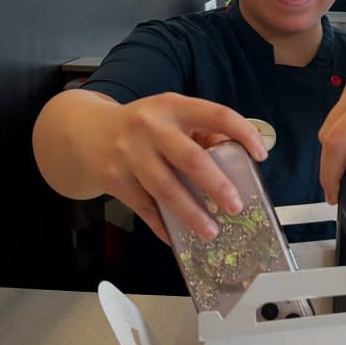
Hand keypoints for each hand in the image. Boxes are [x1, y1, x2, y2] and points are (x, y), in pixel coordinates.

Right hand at [88, 93, 267, 243]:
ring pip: (165, 189)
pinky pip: (145, 208)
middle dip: (217, 185)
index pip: (216, 114)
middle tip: (235, 206)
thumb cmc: (141, 127)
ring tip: (212, 231)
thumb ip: (203, 132)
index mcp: (172, 106)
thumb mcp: (171, 116)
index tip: (260, 155)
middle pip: (190, 158)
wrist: (85, 133)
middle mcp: (149, 127)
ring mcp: (128, 154)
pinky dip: (163, 226)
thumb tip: (239, 156)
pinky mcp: (114, 179)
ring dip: (191, 214)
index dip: (243, 133)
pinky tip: (178, 238)